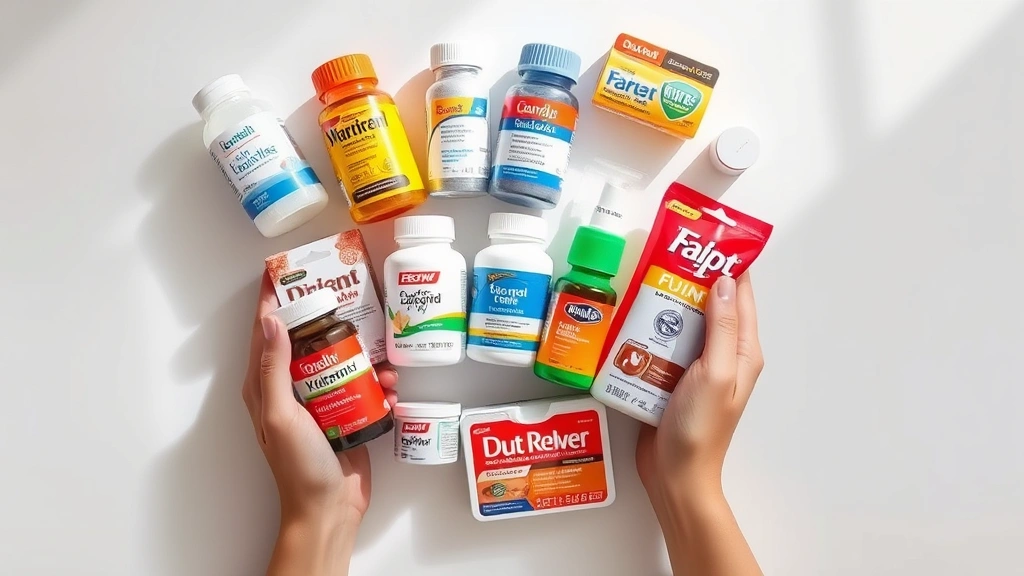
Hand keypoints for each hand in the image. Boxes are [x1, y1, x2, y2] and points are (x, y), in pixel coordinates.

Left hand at [242, 272, 397, 573]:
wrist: (329, 508)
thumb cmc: (299, 466)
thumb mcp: (281, 413)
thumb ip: (274, 368)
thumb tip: (270, 320)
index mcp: (265, 385)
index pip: (266, 331)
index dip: (274, 299)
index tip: (288, 270)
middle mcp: (291, 387)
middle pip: (308, 338)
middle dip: (329, 318)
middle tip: (351, 299)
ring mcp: (320, 400)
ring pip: (340, 360)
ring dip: (364, 356)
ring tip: (383, 358)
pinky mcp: (346, 412)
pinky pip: (362, 387)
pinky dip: (378, 384)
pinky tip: (391, 388)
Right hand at [636, 272, 763, 503]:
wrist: (675, 475)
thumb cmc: (700, 428)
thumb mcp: (716, 372)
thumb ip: (722, 327)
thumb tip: (723, 281)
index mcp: (743, 351)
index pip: (741, 296)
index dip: (727, 265)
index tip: (703, 239)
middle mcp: (724, 354)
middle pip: (709, 304)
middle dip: (689, 278)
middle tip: (662, 255)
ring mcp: (697, 366)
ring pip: (683, 321)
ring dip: (666, 303)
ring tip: (643, 280)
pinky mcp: (672, 377)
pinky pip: (663, 343)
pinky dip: (651, 329)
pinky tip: (632, 318)